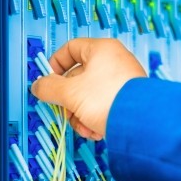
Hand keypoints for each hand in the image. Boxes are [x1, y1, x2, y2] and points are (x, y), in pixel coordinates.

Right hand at [31, 38, 146, 139]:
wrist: (142, 124)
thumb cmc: (110, 100)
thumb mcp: (70, 93)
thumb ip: (49, 88)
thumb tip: (38, 86)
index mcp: (102, 50)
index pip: (70, 48)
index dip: (55, 64)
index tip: (48, 81)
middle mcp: (115, 62)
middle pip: (78, 78)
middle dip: (69, 101)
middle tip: (66, 112)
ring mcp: (123, 81)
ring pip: (90, 95)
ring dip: (81, 115)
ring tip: (85, 128)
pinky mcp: (128, 99)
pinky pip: (104, 105)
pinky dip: (96, 119)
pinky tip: (97, 131)